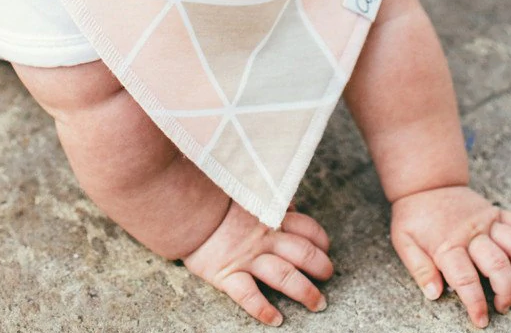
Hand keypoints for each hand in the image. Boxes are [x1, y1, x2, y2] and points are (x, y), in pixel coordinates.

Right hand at [182, 201, 332, 325]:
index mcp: (270, 215)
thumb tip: (288, 202)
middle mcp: (264, 238)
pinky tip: (275, 319)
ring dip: (305, 292)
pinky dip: (263, 309)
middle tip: (327, 276)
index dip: (320, 240)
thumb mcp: (246, 191)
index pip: (306, 228)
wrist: (184, 207)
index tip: (325, 248)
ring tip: (317, 303)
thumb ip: (268, 198)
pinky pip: (248, 295)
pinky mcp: (227, 274)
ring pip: (284, 276)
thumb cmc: (214, 197)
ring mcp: (247, 257)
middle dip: (321, 267)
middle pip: (302, 254)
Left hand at [391, 186, 510, 327]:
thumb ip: (418, 268)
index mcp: (446, 244)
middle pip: (497, 265)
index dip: (476, 304)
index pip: (465, 279)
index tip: (481, 320)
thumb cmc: (414, 216)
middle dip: (506, 292)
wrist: (424, 183)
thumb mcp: (403, 241)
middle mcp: (470, 232)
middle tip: (502, 306)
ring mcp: (485, 220)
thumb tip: (434, 294)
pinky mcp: (495, 211)